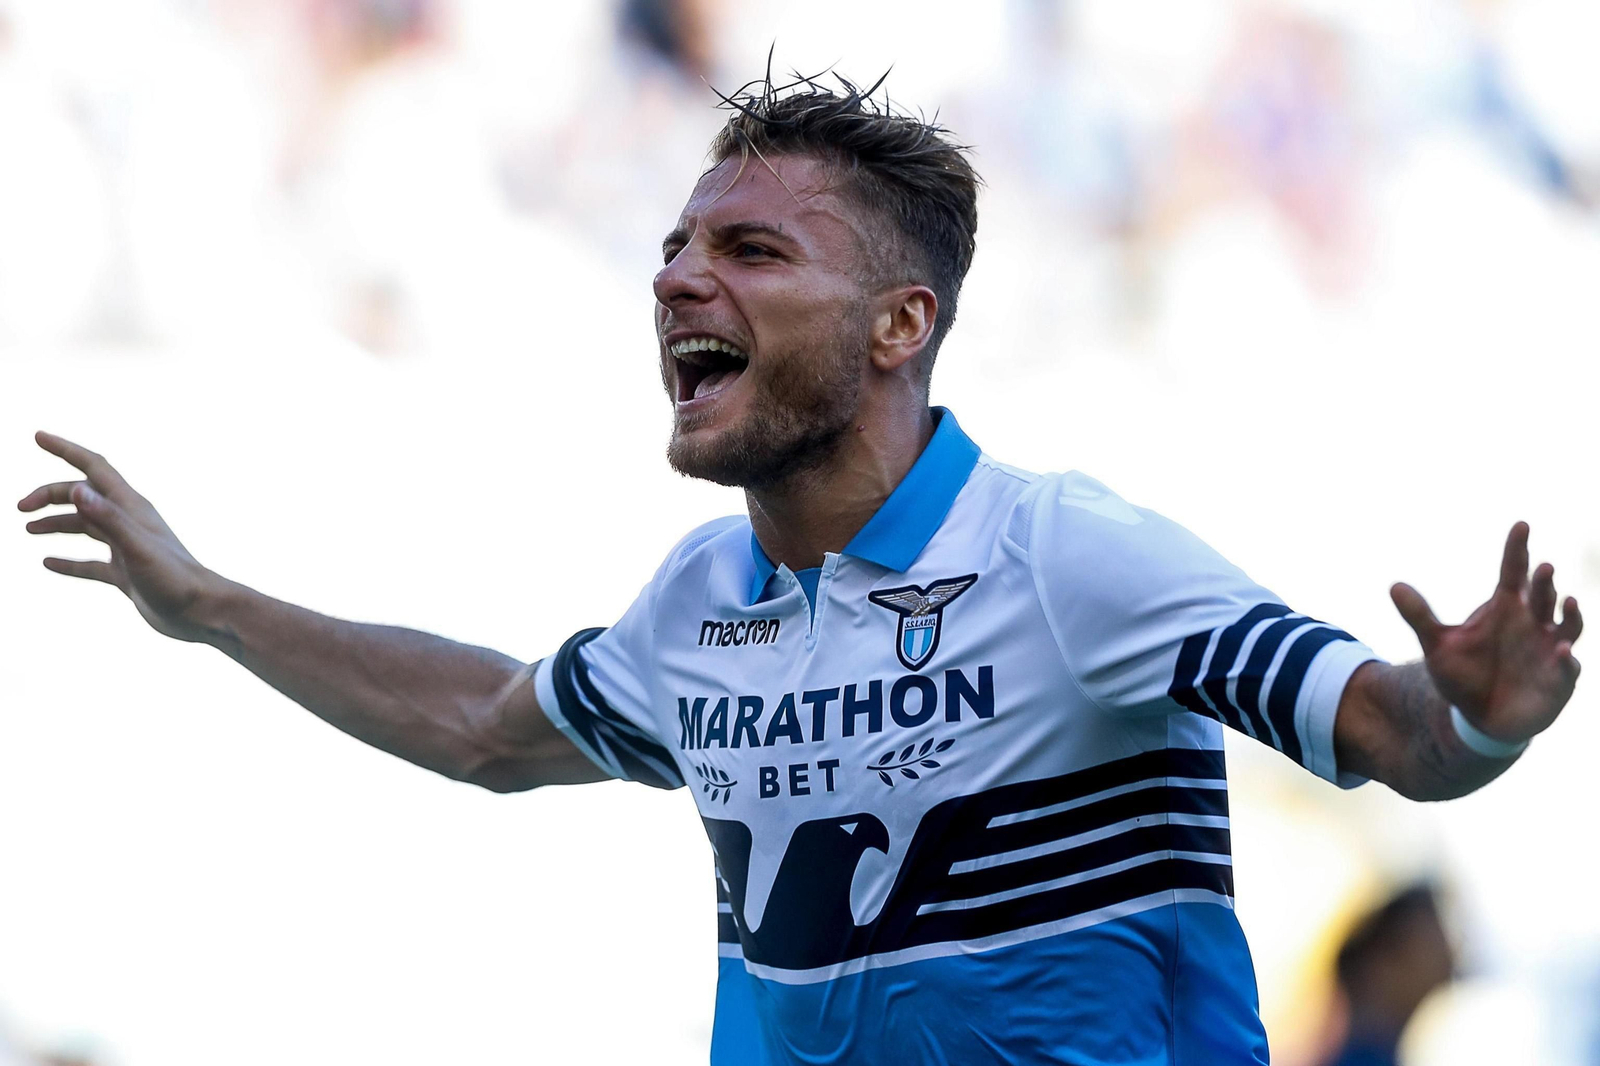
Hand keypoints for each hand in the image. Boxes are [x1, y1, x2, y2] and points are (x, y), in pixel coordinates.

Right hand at [19, 432, 219, 642]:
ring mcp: (126, 548)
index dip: (66, 449)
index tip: (38, 436)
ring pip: (85, 527)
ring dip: (56, 523)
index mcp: (131, 508)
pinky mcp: (125, 573)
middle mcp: (128, 523)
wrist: (200, 612)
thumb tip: (77, 489)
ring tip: (28, 528)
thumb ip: (109, 519)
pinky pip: (90, 563)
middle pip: (83, 497)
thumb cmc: (175, 579)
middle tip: (19, 508)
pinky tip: (48, 563)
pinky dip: (68, 561)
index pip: (94, 467)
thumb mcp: (137, 547)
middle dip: (50, 495)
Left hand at [1392, 522, 1582, 744]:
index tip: (1521, 525)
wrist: (1478, 718)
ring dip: (1569, 614)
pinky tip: (1562, 653)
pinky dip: (1567, 660)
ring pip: (1568, 626)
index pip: (1514, 571)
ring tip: (1566, 600)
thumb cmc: (1462, 675)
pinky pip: (1568, 667)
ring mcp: (1550, 650)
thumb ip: (1419, 616)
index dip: (1518, 549)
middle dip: (1545, 583)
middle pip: (1542, 596)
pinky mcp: (1559, 678)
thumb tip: (1393, 585)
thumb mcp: (1437, 645)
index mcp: (1506, 608)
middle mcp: (1533, 623)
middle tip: (1542, 567)